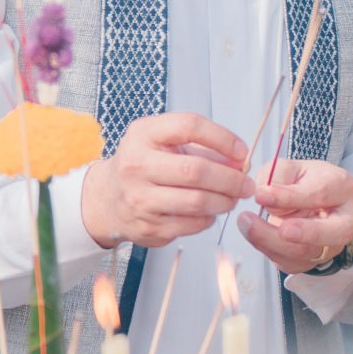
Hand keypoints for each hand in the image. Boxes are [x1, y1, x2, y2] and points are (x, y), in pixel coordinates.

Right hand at [79, 113, 250, 250]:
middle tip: (246, 184)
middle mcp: (137, 165)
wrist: (106, 199)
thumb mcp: (162, 142)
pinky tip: (211, 211)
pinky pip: (191, 224)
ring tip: (234, 198)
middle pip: (196, 170)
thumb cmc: (142, 165)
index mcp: (143, 134)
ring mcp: (140, 198)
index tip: (242, 151)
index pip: (189, 126)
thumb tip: (240, 162)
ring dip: (224, 201)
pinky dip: (209, 218)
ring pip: (197, 201)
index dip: (222, 137)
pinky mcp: (148, 227)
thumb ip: (201, 147)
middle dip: (230, 179)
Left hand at [240, 157, 352, 277]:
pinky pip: (289, 262)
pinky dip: (267, 249)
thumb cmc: (305, 182)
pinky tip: (253, 234)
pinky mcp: (311, 260)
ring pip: (306, 252)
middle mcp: (344, 220)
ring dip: (273, 241)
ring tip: (247, 224)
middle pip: (334, 233)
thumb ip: (278, 177)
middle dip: (306, 233)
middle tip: (282, 229)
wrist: (309, 202)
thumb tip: (265, 194)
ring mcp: (330, 244)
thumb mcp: (292, 168)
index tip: (262, 195)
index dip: (290, 196)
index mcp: (342, 187)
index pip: (320, 193)